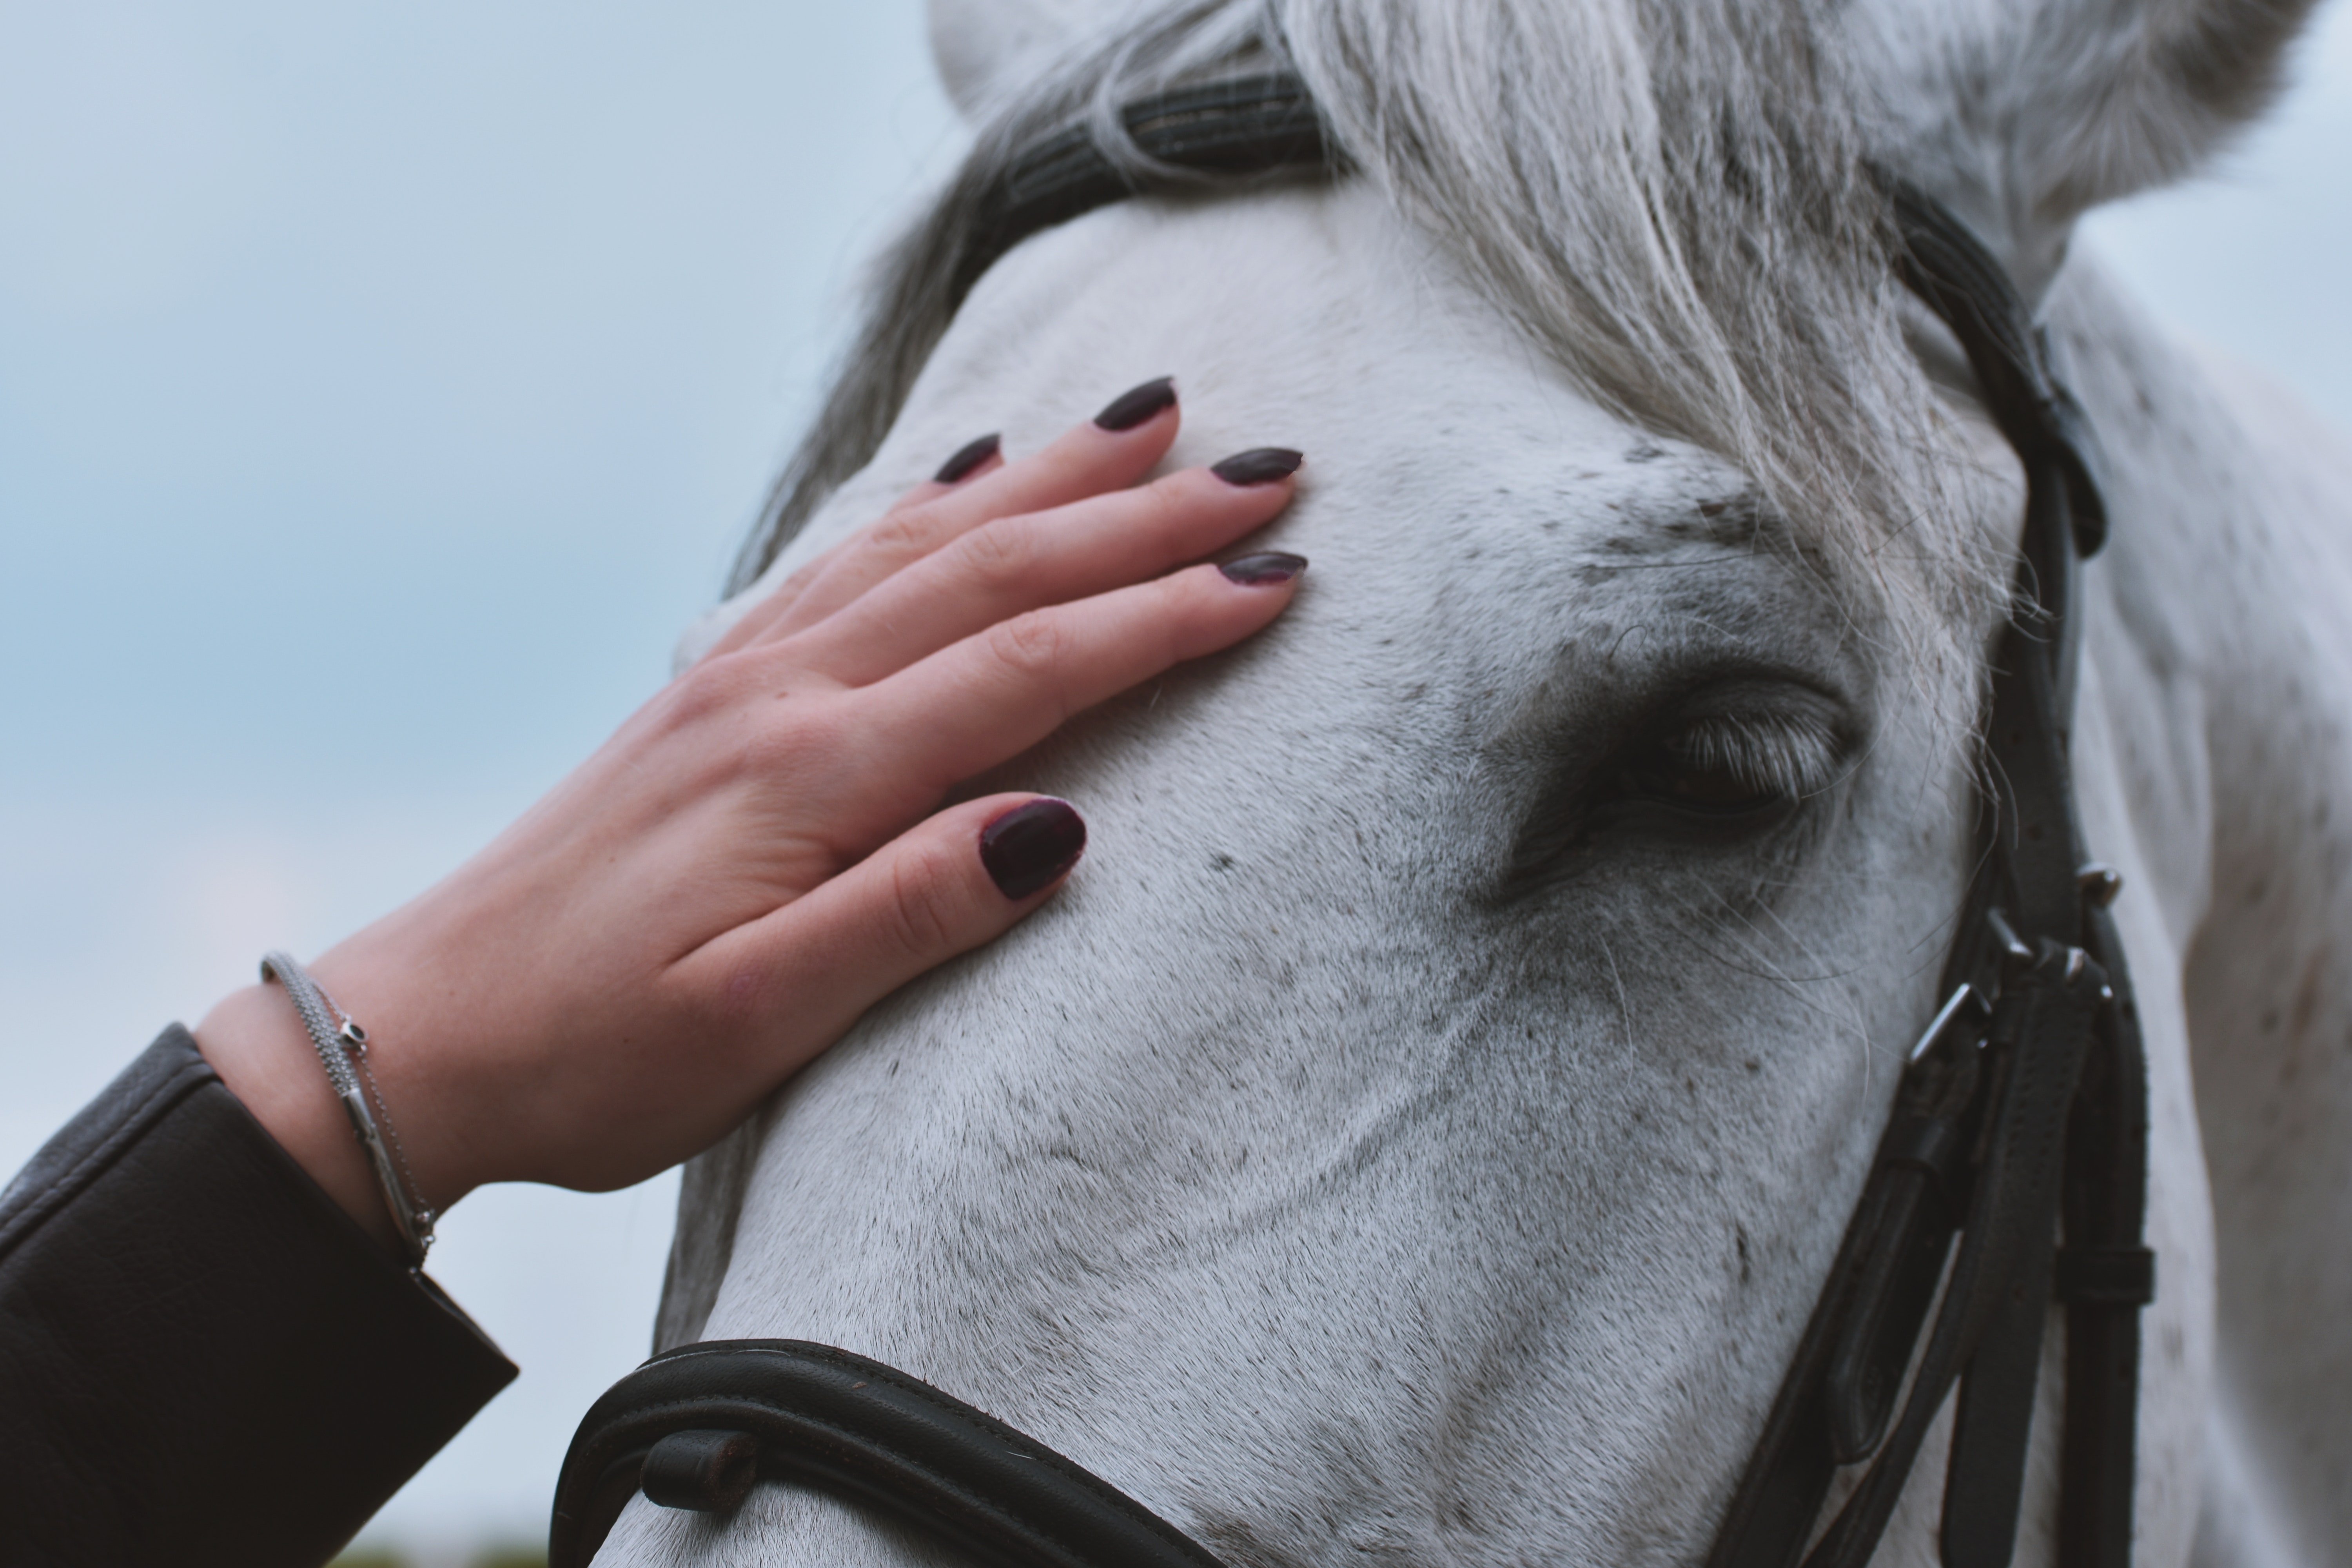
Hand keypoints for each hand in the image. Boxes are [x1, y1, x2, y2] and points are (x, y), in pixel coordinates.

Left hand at [195, 380, 1305, 1253]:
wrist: (421, 1034)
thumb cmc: (592, 1054)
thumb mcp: (754, 1025)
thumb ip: (908, 918)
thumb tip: (1057, 827)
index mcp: (811, 774)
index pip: (1028, 664)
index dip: (1162, 615)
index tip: (1277, 574)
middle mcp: (782, 693)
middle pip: (995, 572)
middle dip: (1141, 516)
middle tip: (1268, 466)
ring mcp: (742, 677)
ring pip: (926, 543)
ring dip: (1049, 481)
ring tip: (1147, 420)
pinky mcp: (713, 691)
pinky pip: (845, 562)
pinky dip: (928, 505)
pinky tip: (971, 473)